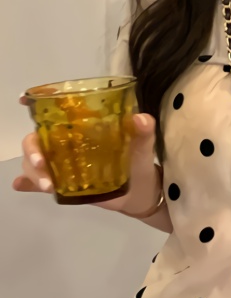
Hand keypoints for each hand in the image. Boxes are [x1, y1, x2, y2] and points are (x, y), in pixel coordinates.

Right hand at [13, 95, 160, 214]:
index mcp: (83, 131)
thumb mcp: (143, 148)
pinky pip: (40, 183)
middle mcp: (67, 145)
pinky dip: (27, 184)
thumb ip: (143, 133)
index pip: (54, 116)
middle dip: (33, 151)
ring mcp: (64, 166)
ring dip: (33, 172)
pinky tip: (20, 186)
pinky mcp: (65, 185)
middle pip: (36, 141)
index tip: (23, 102)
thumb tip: (141, 119)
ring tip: (48, 187)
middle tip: (42, 165)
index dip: (37, 108)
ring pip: (34, 163)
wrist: (143, 195)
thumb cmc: (140, 165)